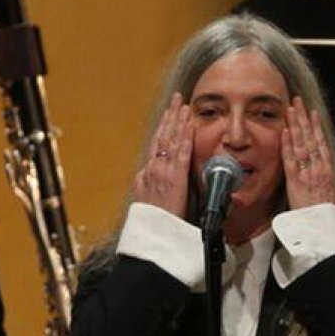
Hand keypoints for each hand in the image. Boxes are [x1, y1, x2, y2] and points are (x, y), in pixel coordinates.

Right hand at [132, 92, 192, 217]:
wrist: (150, 236)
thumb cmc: (152, 225)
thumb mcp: (145, 203)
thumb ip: (149, 188)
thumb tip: (151, 180)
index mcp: (145, 176)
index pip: (155, 147)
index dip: (163, 129)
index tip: (168, 116)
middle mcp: (152, 169)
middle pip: (161, 136)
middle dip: (168, 116)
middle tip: (175, 99)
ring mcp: (162, 171)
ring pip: (170, 139)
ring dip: (177, 120)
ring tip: (183, 104)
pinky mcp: (174, 177)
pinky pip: (181, 151)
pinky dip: (184, 135)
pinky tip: (189, 122)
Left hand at [282, 96, 334, 209]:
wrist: (326, 230)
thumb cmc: (328, 216)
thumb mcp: (332, 195)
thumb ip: (325, 181)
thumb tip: (321, 173)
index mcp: (327, 170)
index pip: (320, 142)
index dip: (315, 126)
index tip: (311, 113)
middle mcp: (319, 168)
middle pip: (311, 138)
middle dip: (304, 118)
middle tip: (298, 101)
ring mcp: (308, 173)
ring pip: (302, 144)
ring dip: (296, 125)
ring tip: (291, 108)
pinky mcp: (297, 181)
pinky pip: (291, 159)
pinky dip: (289, 144)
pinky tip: (286, 130)